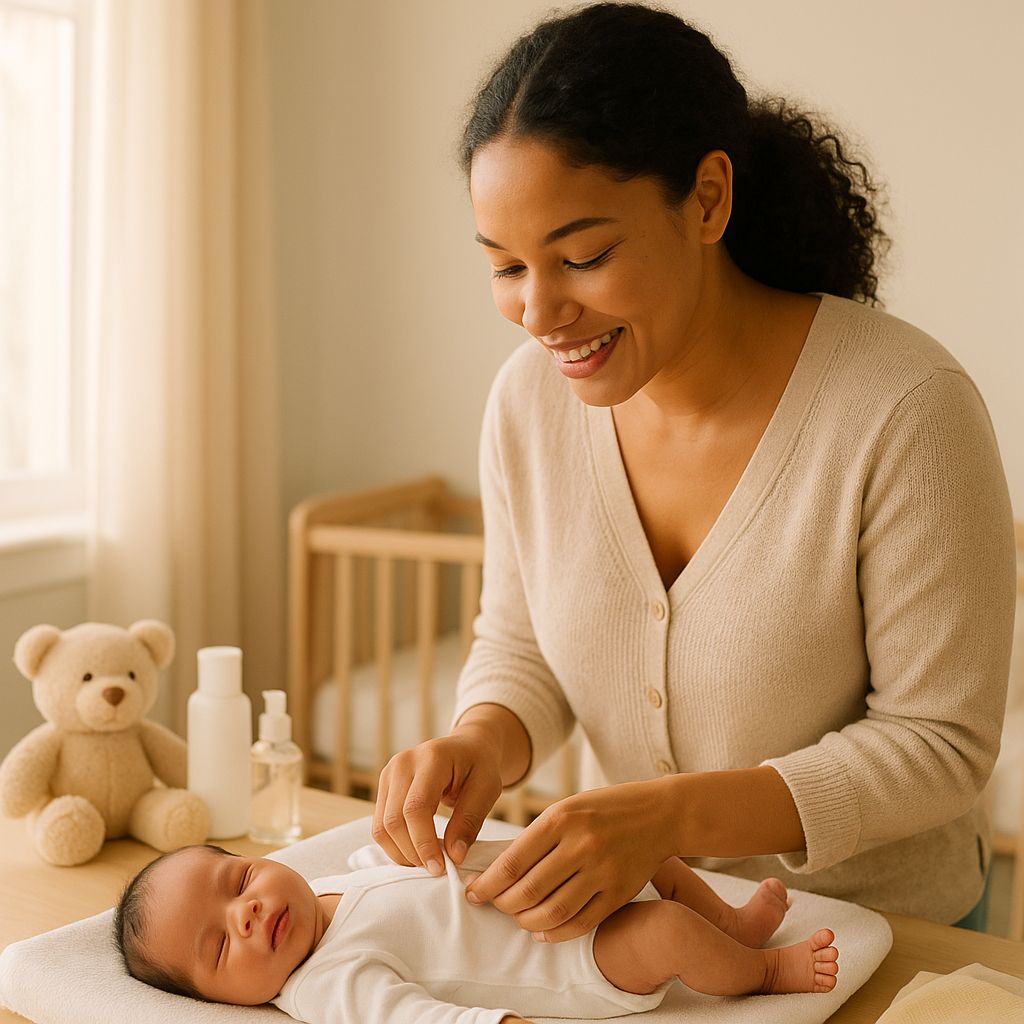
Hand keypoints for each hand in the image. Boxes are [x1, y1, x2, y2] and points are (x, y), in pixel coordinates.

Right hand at [372, 731, 503, 873]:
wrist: (466, 747)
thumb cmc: (479, 767)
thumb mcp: (487, 789)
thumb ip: (470, 820)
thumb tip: (454, 856)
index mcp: (432, 758)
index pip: (416, 807)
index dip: (424, 842)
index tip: (440, 868)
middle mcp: (403, 763)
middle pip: (394, 819)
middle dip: (412, 852)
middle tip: (435, 869)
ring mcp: (389, 773)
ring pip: (381, 825)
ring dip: (401, 852)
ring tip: (426, 863)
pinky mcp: (384, 786)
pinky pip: (380, 824)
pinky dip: (395, 844)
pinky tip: (416, 852)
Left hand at [463, 780, 671, 942]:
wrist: (659, 814)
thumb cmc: (604, 809)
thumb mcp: (567, 808)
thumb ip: (537, 837)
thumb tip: (499, 871)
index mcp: (561, 819)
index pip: (512, 861)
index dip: (487, 883)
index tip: (472, 892)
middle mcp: (580, 846)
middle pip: (528, 891)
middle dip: (502, 904)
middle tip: (493, 904)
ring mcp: (601, 872)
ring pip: (552, 912)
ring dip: (526, 921)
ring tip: (517, 917)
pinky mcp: (618, 894)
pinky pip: (580, 923)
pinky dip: (556, 933)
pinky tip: (542, 931)